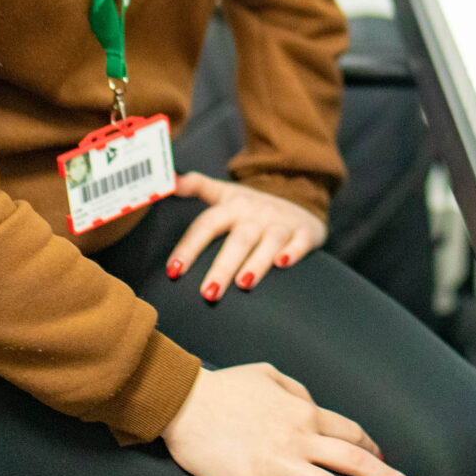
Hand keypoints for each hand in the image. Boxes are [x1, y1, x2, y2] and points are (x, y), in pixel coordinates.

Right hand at [159, 363, 423, 475]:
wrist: (182, 400)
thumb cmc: (223, 386)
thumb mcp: (268, 375)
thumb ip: (295, 391)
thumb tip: (312, 405)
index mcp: (304, 413)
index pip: (350, 433)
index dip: (372, 448)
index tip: (383, 461)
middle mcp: (298, 439)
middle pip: (355, 460)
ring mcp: (276, 464)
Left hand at [165, 173, 328, 301]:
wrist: (299, 193)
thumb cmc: (253, 206)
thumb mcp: (225, 192)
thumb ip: (197, 186)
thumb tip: (170, 181)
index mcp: (233, 206)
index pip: (207, 224)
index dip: (189, 247)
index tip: (173, 271)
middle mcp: (257, 214)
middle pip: (238, 239)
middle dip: (223, 266)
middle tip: (208, 293)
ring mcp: (282, 222)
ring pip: (269, 241)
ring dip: (256, 263)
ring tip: (243, 285)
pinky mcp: (305, 232)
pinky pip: (300, 241)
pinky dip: (293, 252)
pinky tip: (284, 264)